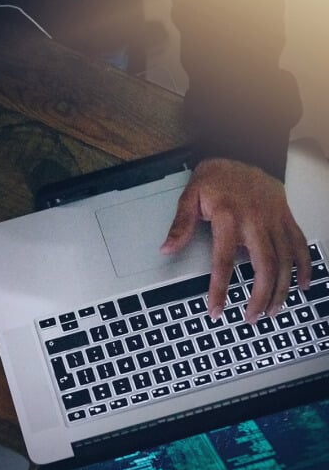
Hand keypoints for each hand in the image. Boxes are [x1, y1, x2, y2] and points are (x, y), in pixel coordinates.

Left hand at [160, 158, 309, 322]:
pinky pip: (299, 245)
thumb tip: (166, 249)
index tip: (216, 309)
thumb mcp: (189, 196)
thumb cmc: (215, 176)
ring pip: (285, 261)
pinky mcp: (287, 218)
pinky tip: (301, 285)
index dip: (220, 289)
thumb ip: (180, 225)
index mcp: (228, 218)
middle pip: (264, 267)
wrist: (243, 152)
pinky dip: (303, 267)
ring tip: (273, 310)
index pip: (223, 262)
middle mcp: (255, 222)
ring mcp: (275, 221)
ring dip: (281, 289)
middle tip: (251, 318)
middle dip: (259, 297)